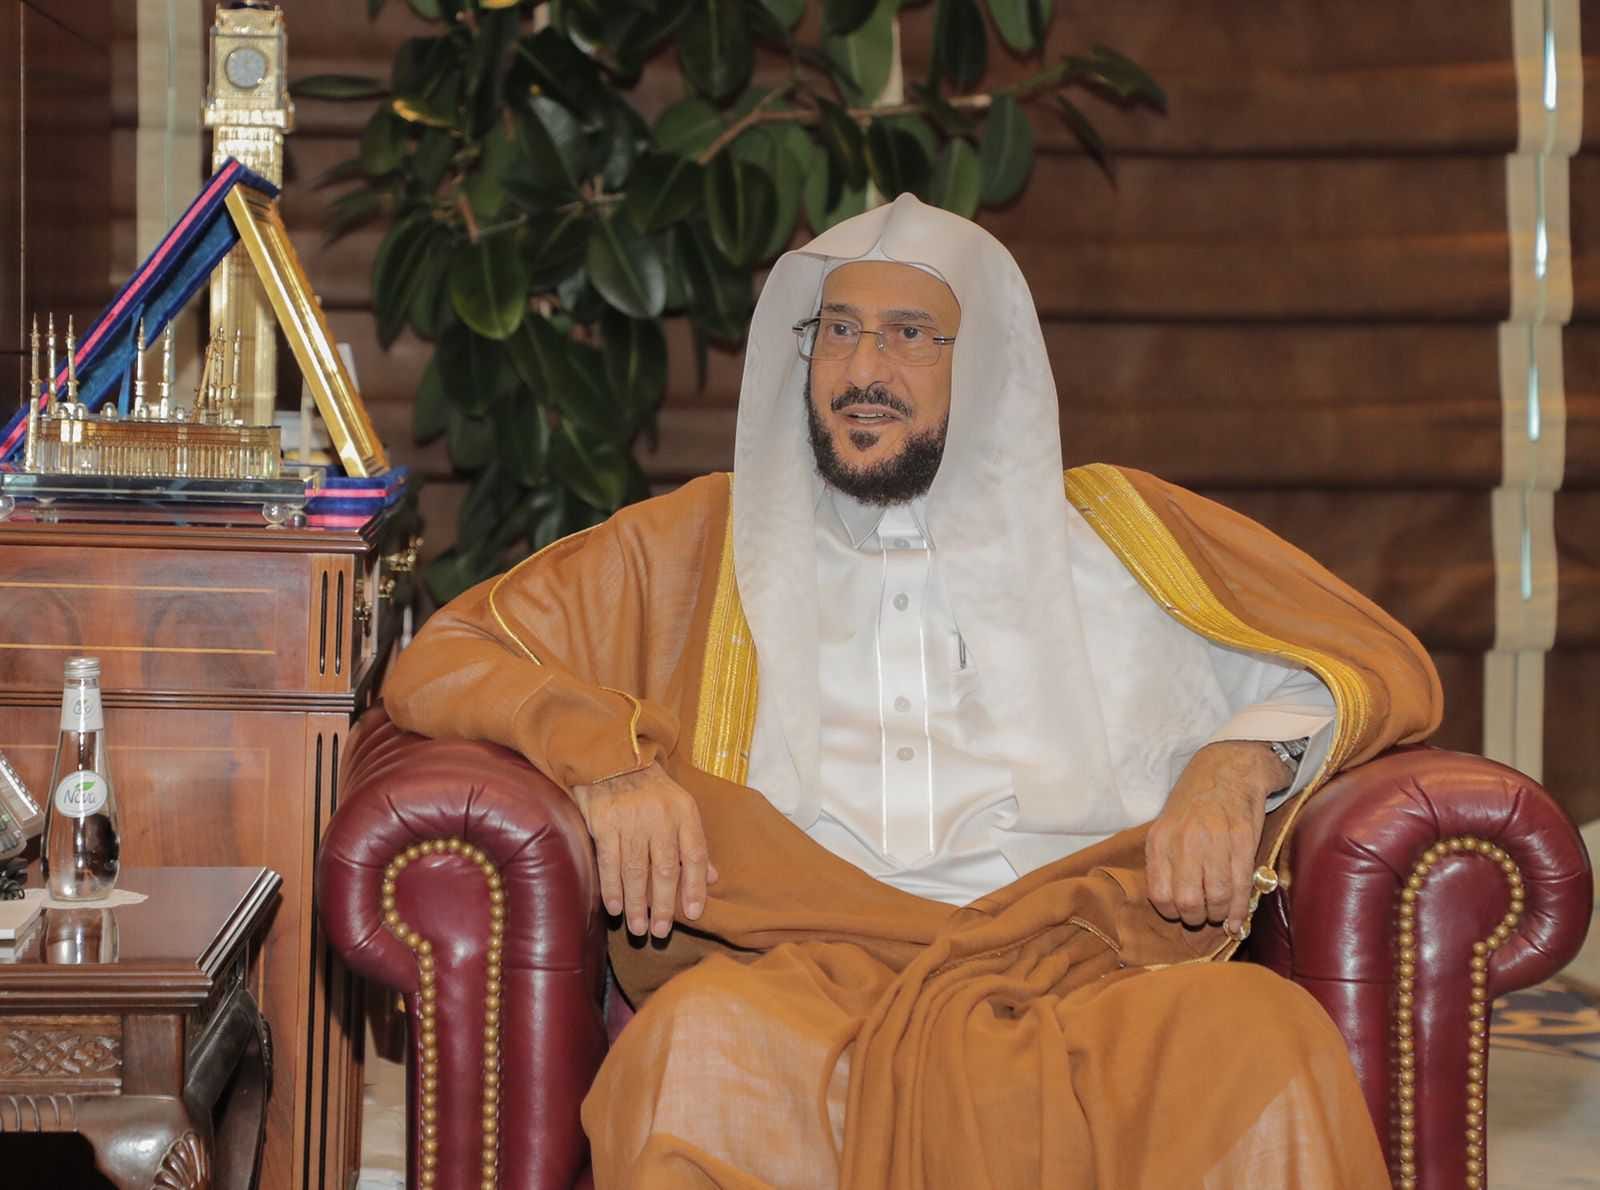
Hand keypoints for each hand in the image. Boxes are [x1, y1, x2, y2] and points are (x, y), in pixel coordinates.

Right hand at [570, 762, 717, 938]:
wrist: (613, 756)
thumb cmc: (651, 788)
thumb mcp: (681, 806)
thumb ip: (694, 842)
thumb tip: (712, 879)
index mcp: (684, 811)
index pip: (695, 855)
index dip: (695, 887)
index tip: (693, 914)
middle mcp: (659, 816)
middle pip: (665, 869)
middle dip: (664, 905)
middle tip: (661, 932)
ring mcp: (630, 819)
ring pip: (636, 871)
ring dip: (637, 904)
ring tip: (638, 928)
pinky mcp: (603, 822)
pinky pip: (609, 862)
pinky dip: (612, 888)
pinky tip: (615, 908)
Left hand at [1144, 741, 1290, 934]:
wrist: (1226, 770)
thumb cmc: (1194, 804)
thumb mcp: (1166, 828)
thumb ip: (1166, 863)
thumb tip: (1173, 907)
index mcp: (1160, 841)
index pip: (1160, 895)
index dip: (1172, 912)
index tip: (1181, 912)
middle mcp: (1185, 842)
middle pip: (1189, 902)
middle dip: (1197, 918)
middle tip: (1204, 915)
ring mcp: (1215, 842)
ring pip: (1217, 898)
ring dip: (1220, 914)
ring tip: (1221, 912)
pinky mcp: (1242, 842)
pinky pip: (1241, 886)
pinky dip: (1240, 910)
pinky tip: (1238, 919)